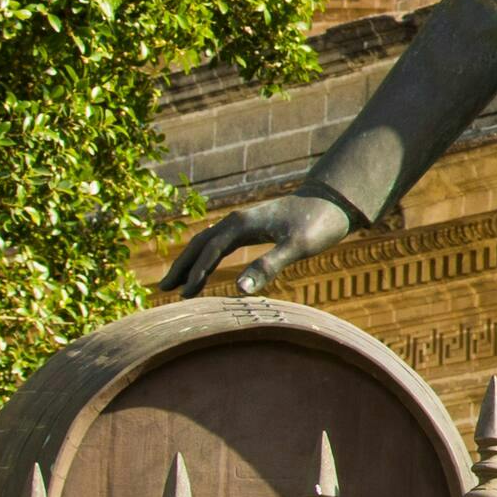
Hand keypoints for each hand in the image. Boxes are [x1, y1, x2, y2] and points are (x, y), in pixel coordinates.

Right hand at [160, 188, 356, 299]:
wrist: (333, 201)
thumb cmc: (318, 224)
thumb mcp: (296, 247)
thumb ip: (267, 266)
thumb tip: (239, 290)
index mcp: (242, 223)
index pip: (210, 251)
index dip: (196, 273)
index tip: (184, 295)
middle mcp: (237, 220)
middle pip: (199, 243)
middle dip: (181, 266)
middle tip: (162, 289)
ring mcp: (243, 222)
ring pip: (207, 242)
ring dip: (190, 262)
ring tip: (175, 285)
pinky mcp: (251, 227)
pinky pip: (220, 244)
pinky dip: (206, 258)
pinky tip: (204, 271)